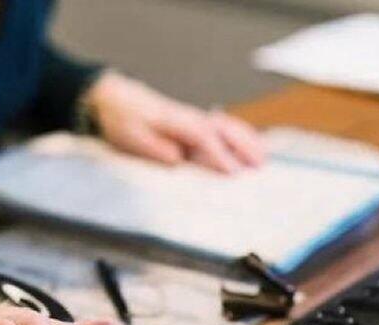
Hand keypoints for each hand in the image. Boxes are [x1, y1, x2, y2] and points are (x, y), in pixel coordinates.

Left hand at [85, 71, 265, 173]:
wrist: (115, 99)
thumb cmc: (124, 119)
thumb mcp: (131, 136)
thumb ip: (155, 148)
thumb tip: (178, 159)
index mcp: (175, 121)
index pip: (204, 137)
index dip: (220, 155)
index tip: (234, 173)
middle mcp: (190, 118)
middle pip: (224, 128)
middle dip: (244, 145)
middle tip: (261, 165)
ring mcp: (194, 119)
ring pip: (227, 126)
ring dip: (247, 140)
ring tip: (263, 158)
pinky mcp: (193, 124)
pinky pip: (222, 128)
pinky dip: (239, 136)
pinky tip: (249, 147)